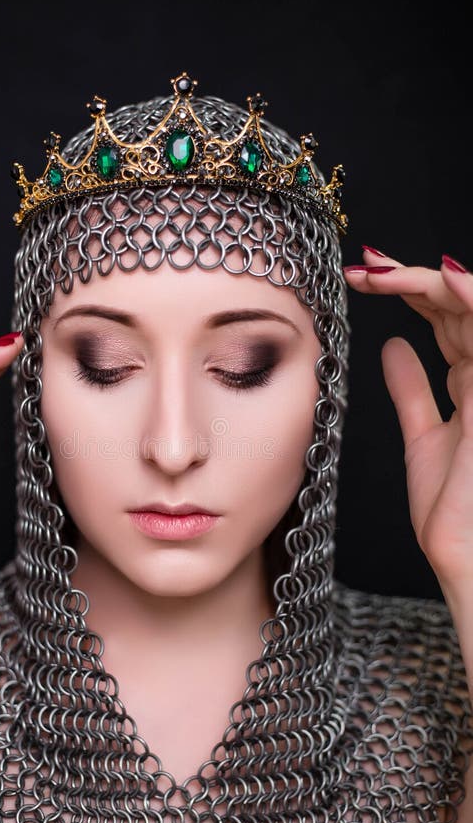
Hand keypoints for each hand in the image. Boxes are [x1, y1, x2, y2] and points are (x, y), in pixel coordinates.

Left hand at [343, 249, 472, 608]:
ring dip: (427, 282)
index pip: (446, 318)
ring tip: (380, 269)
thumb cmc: (453, 509)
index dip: (409, 291)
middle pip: (458, 305)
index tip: (361, 277)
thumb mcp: (422, 435)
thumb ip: (412, 390)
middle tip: (363, 266)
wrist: (467, 556)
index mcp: (472, 383)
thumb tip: (393, 347)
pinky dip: (471, 301)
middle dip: (410, 278)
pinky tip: (441, 279)